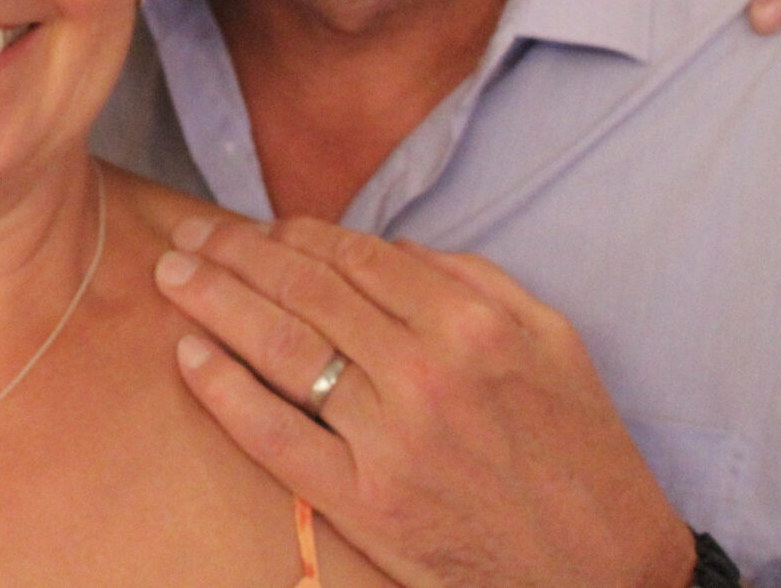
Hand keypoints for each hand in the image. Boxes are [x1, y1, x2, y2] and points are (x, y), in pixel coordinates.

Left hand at [158, 217, 694, 587]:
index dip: (295, 233)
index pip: (355, 256)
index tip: (259, 227)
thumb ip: (474, 281)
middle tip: (191, 233)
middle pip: (305, 290)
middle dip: (237, 253)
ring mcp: (390, 440)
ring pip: (281, 347)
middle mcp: (425, 372)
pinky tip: (189, 356)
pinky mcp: (366, 504)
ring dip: (216, 301)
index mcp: (470, 324)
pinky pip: (276, 435)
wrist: (607, 573)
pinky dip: (224, 390)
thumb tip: (393, 248)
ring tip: (173, 275)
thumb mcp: (553, 342)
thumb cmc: (582, 454)